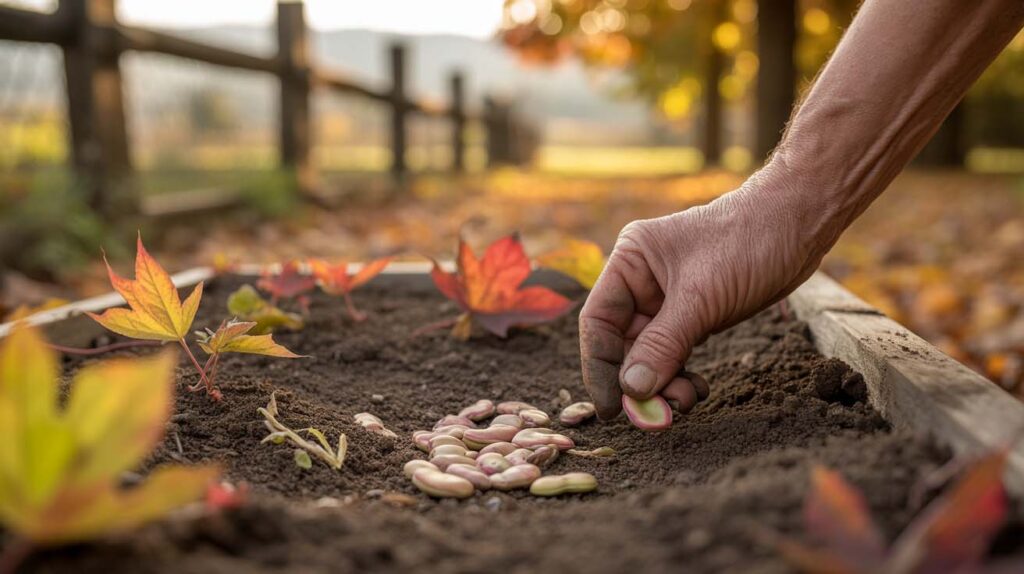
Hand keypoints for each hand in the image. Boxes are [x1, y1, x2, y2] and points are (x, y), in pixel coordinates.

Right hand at [578, 178, 827, 419]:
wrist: (800, 224)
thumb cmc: (748, 242)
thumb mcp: (702, 298)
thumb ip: (663, 345)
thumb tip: (632, 390)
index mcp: (629, 262)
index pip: (598, 322)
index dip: (601, 368)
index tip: (613, 409)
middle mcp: (641, 280)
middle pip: (622, 343)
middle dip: (639, 381)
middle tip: (658, 415)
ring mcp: (668, 298)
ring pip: (649, 353)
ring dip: (663, 382)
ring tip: (687, 400)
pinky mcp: (694, 312)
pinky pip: (674, 352)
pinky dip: (680, 374)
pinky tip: (696, 388)